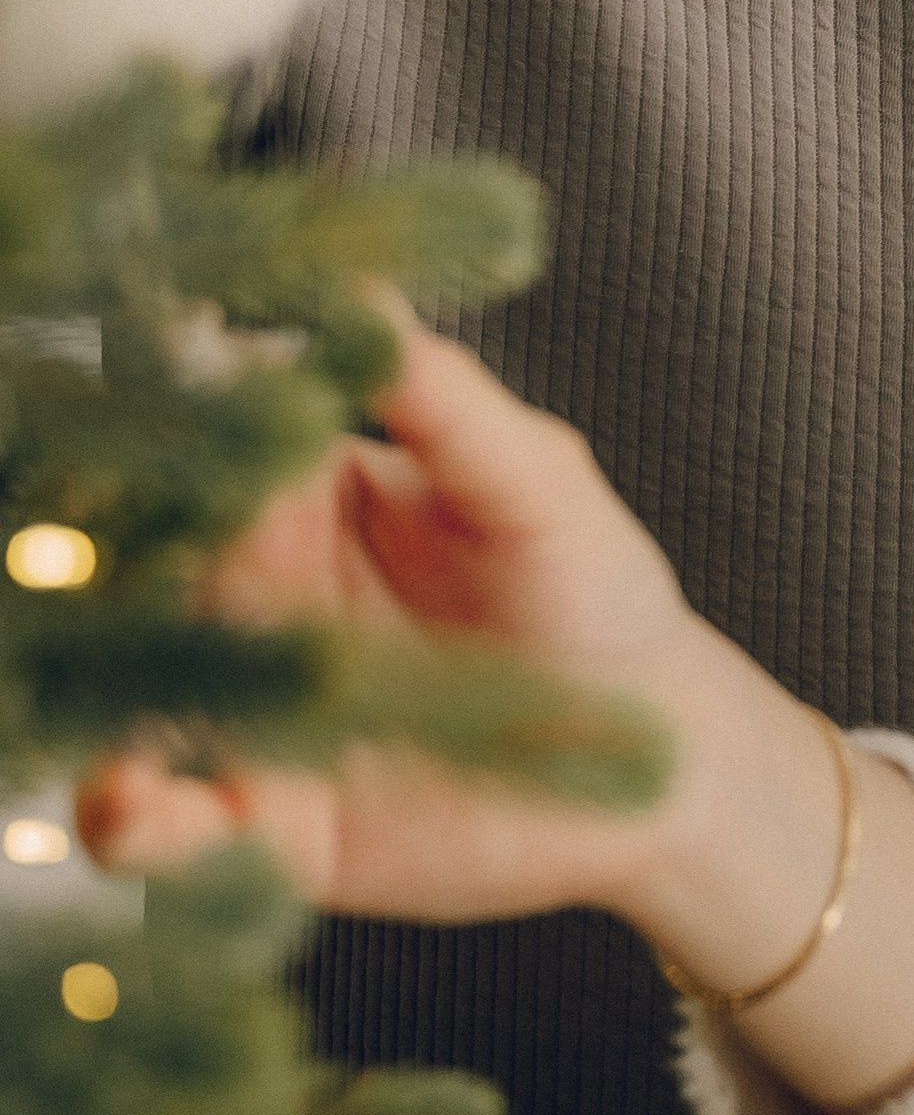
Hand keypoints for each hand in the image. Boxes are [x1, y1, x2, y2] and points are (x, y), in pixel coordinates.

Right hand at [79, 301, 721, 922]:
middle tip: (57, 560)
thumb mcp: (534, 481)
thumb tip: (357, 288)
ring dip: (85, 705)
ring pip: (119, 699)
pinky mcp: (260, 820)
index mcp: (294, 487)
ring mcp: (240, 707)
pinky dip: (132, 823)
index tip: (110, 391)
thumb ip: (444, 400)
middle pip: (129, 566)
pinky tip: (135, 813)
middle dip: (83, 559)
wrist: (653, 758)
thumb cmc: (592, 583)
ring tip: (97, 720)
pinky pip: (166, 826)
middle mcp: (241, 594)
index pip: (198, 430)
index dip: (152, 408)